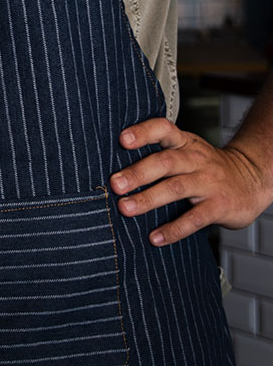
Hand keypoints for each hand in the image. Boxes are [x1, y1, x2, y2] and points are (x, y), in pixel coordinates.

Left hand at [109, 117, 271, 245]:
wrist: (251, 180)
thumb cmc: (206, 166)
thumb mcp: (186, 150)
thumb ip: (159, 154)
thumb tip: (114, 167)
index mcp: (184, 142)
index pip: (163, 129)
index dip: (143, 132)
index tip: (122, 140)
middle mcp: (195, 158)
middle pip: (164, 161)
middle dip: (137, 173)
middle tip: (114, 184)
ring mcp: (208, 182)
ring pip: (176, 188)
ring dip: (148, 199)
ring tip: (125, 208)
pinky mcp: (219, 206)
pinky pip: (194, 219)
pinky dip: (174, 229)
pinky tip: (155, 237)